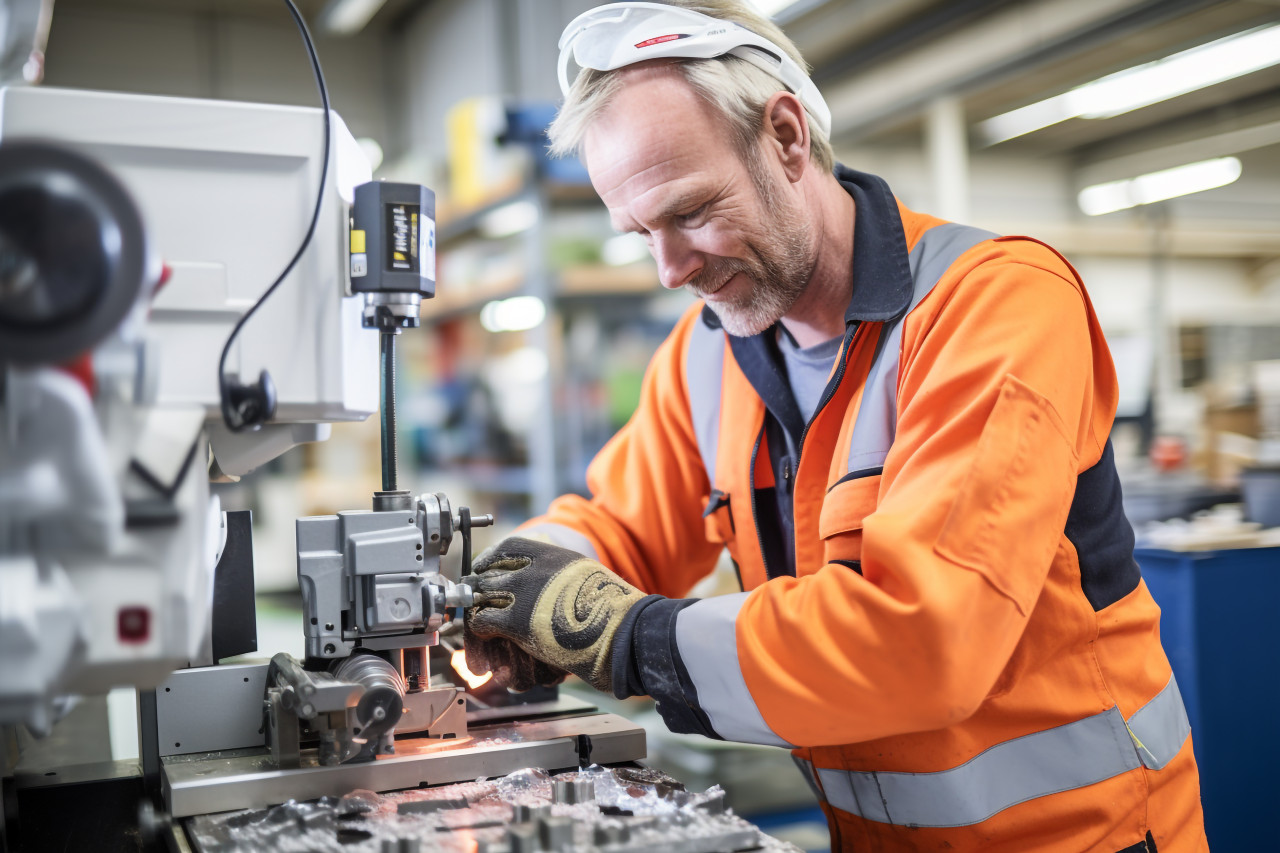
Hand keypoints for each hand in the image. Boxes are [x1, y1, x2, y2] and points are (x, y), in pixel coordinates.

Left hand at [464, 537, 646, 692]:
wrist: (625, 632)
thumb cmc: (614, 613)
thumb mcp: (589, 579)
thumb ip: (564, 578)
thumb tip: (550, 590)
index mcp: (555, 556)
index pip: (511, 547)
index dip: (492, 559)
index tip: (483, 567)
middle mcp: (536, 569)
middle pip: (491, 573)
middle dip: (479, 586)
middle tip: (473, 597)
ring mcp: (524, 593)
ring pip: (482, 595)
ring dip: (478, 608)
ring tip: (477, 619)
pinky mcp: (517, 621)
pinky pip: (483, 621)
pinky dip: (480, 629)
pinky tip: (486, 636)